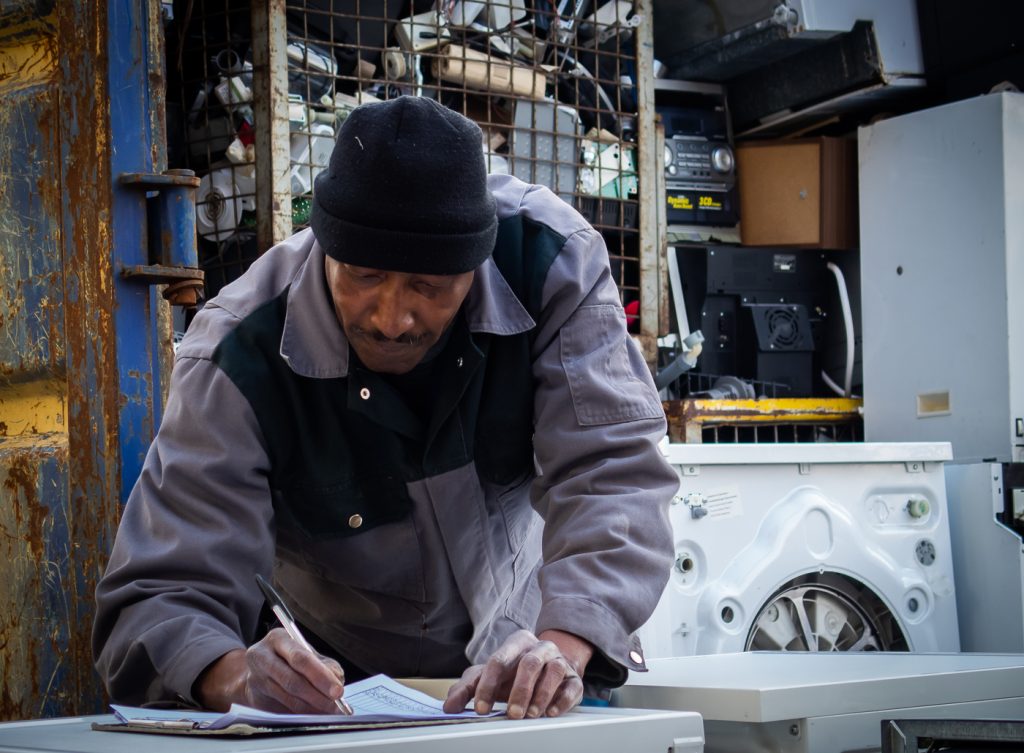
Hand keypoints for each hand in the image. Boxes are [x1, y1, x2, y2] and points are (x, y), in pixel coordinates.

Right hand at [194, 628, 345, 712]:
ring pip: (287, 697)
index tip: (338, 691)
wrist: (260, 669)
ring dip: (311, 707)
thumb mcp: (308, 653)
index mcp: (278, 638)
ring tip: (328, 711)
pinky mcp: (255, 698)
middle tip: (335, 705)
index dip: (320, 676)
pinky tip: (314, 714)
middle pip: (292, 680)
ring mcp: (256, 678)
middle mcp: (262, 656)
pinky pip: (281, 709)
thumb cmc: (290, 659)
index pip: (301, 658)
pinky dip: (301, 713)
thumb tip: (336, 684)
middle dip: (317, 695)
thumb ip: (326, 666)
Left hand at [442, 629, 590, 718]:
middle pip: (529, 663)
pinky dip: (561, 701)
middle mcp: (540, 648)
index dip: (488, 685)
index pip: (499, 659)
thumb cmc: (514, 673)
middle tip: (511, 714)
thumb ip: (467, 688)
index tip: (481, 708)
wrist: (548, 668)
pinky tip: (550, 713)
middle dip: (519, 690)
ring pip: (553, 671)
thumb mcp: (488, 676)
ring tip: (530, 714)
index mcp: (516, 642)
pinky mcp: (574, 679)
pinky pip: (571, 687)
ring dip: (541, 695)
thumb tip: (449, 706)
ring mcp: (559, 661)